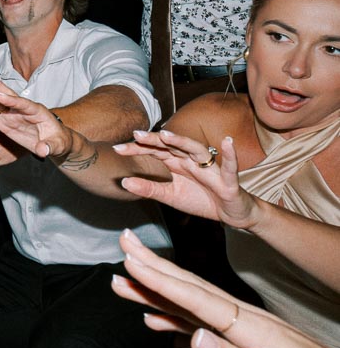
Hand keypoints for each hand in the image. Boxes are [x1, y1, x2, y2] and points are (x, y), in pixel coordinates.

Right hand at [0, 71, 69, 159]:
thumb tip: (43, 150)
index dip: (12, 100)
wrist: (53, 142)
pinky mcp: (3, 120)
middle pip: (8, 95)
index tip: (0, 96)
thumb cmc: (58, 142)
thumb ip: (50, 146)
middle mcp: (22, 109)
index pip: (24, 104)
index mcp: (37, 111)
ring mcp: (11, 114)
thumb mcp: (58, 145)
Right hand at [112, 230, 339, 347]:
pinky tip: (155, 316)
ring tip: (124, 278)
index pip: (198, 299)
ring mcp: (246, 332)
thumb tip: (196, 338)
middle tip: (123, 242)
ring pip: (192, 305)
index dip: (162, 279)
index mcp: (254, 328)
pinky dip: (175, 317)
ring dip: (157, 290)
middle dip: (154, 267)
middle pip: (191, 290)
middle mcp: (247, 323)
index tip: (131, 259)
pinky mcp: (247, 344)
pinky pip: (202, 325)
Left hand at [115, 132, 259, 228]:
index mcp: (177, 163)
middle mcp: (192, 161)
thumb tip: (123, 182)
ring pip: (196, 150)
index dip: (137, 148)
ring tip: (167, 135)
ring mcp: (210, 169)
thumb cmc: (201, 200)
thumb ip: (149, 188)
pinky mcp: (228, 181)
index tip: (116, 148)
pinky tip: (227, 142)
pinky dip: (230, 155)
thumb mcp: (170, 196)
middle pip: (171, 146)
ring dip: (183, 141)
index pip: (155, 151)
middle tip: (135, 134)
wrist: (230, 214)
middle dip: (154, 140)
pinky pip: (230, 167)